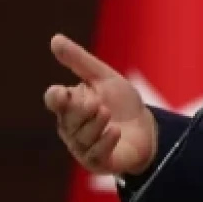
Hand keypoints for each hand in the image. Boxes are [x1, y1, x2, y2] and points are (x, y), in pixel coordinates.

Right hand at [43, 34, 157, 176]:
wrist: (148, 128)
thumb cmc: (122, 102)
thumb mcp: (103, 77)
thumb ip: (79, 61)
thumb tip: (55, 39)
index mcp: (70, 105)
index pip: (55, 100)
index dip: (56, 97)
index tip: (62, 93)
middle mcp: (71, 128)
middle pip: (68, 119)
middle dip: (81, 111)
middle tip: (97, 103)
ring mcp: (83, 147)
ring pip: (81, 137)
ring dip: (95, 124)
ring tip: (107, 113)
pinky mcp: (98, 163)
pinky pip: (95, 154)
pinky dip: (105, 142)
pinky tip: (115, 131)